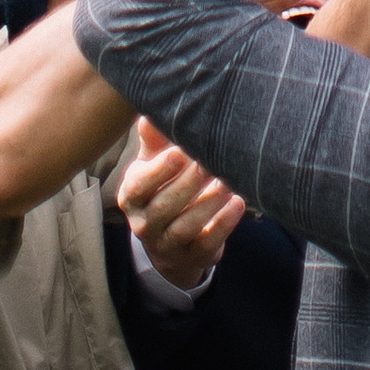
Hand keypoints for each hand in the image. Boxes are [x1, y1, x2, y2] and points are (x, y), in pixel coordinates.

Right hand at [117, 119, 244, 291]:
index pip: (140, 185)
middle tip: (211, 161)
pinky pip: (207, 244)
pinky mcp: (193, 258)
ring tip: (228, 180)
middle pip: (165, 206)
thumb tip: (152, 112)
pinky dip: (223, 224)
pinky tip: (238, 203)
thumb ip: (153, 138)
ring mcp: (167, 245)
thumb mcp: (152, 162)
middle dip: (189, 183)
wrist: (170, 239)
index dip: (159, 170)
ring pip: (185, 227)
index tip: (181, 152)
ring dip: (208, 203)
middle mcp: (144, 225)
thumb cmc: (162, 186)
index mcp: (131, 197)